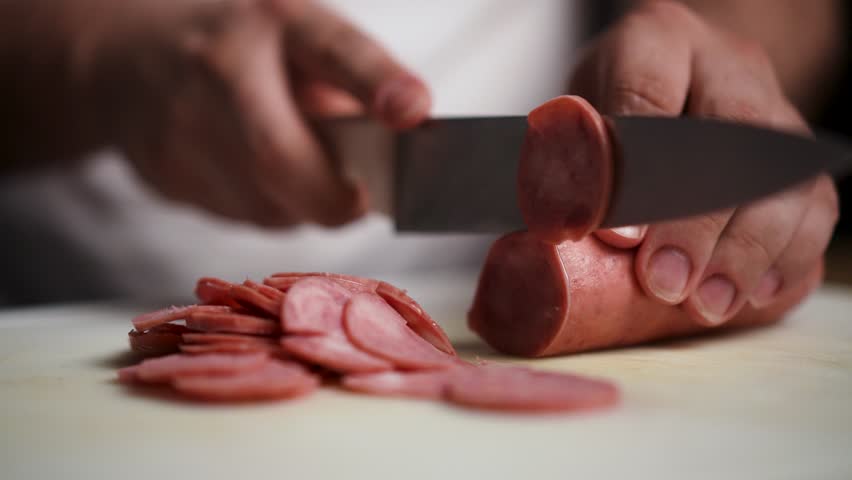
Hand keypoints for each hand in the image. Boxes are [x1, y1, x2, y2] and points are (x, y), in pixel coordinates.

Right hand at [77, 0, 429, 226]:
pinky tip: (253, 174)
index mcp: (273, 19)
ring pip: (264, 205)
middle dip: (332, 197)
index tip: (412, 109)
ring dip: (300, 204)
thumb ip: (350, 81)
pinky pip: (238, 217)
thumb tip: (397, 146)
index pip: (331, 49)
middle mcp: (216, 67)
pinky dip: (265, 208)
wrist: (125, 58)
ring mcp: (178, 126)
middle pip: (280, 157)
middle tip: (358, 199)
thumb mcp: (300, 34)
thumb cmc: (241, 45)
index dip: (376, 82)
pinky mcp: (163, 175)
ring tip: (296, 168)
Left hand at [569, 1, 837, 324]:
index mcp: (657, 39)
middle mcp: (729, 67)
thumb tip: (607, 235)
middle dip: (697, 225)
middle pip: (731, 144)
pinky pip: (813, 210)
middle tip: (665, 282)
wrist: (671, 84)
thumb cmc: (612, 107)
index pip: (646, 92)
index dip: (636, 170)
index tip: (621, 234)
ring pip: (783, 182)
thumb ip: (580, 162)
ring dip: (746, 253)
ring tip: (708, 304)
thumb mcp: (573, 117)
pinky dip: (786, 258)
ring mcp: (775, 112)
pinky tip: (754, 295)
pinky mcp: (798, 162)